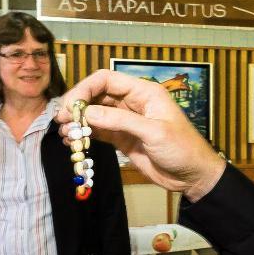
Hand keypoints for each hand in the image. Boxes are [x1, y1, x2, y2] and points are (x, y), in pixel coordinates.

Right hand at [60, 70, 225, 200]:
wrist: (193, 175)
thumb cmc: (182, 148)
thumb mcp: (153, 132)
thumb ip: (120, 121)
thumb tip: (87, 113)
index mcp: (143, 92)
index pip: (106, 80)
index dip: (85, 88)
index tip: (69, 105)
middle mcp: (133, 102)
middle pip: (97, 95)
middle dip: (77, 106)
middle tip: (60, 121)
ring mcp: (126, 121)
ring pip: (95, 114)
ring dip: (77, 121)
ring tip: (64, 133)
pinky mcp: (122, 138)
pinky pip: (98, 131)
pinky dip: (84, 134)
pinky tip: (72, 141)